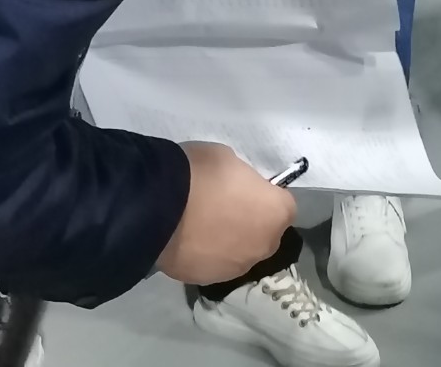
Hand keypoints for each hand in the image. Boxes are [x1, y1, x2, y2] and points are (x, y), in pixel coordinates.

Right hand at [156, 142, 297, 285]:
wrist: (157, 207)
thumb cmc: (201, 175)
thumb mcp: (229, 160)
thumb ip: (243, 180)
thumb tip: (237, 190)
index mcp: (277, 213)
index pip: (282, 205)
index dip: (265, 197)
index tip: (246, 190)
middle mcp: (264, 245)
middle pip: (264, 233)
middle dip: (251, 223)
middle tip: (224, 209)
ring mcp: (236, 267)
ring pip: (239, 253)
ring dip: (229, 243)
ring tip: (201, 228)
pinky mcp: (208, 280)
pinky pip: (213, 265)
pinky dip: (205, 256)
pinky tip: (187, 242)